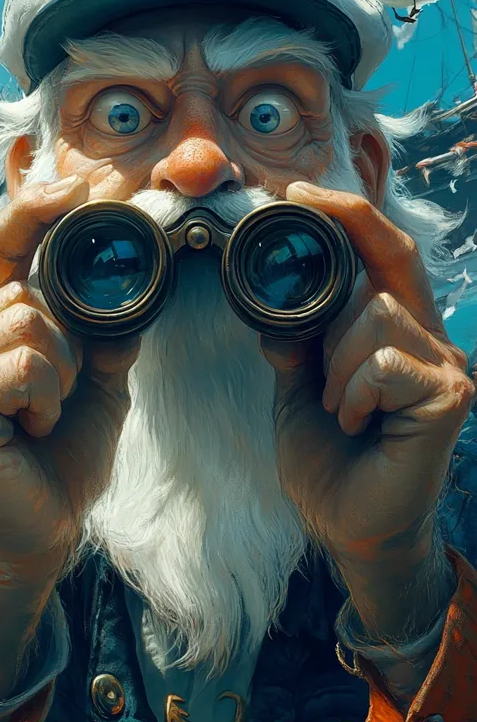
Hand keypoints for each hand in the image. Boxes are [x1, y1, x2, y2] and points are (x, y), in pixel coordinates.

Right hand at [0, 177, 138, 582]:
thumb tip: (129, 282)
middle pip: (28, 286)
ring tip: (44, 412)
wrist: (42, 525)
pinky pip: (25, 363)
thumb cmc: (62, 450)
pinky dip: (48, 396)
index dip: (32, 208)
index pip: (3, 245)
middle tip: (62, 390)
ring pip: (31, 321)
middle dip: (69, 339)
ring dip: (61, 372)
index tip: (73, 184)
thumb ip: (103, 329)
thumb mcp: (97, 378)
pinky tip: (33, 426)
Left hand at [263, 182, 474, 573]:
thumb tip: (272, 301)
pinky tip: (352, 422)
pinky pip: (384, 364)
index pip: (384, 250)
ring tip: (334, 403)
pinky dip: (352, 391)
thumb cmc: (330, 458)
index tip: (299, 194)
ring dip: (335, 359)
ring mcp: (445, 365)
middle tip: (302, 262)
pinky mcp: (449, 397)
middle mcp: (429, 337)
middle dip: (343, 242)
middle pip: (393, 258)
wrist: (348, 528)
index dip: (349, 214)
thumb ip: (296, 341)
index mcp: (396, 327)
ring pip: (376, 313)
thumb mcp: (298, 386)